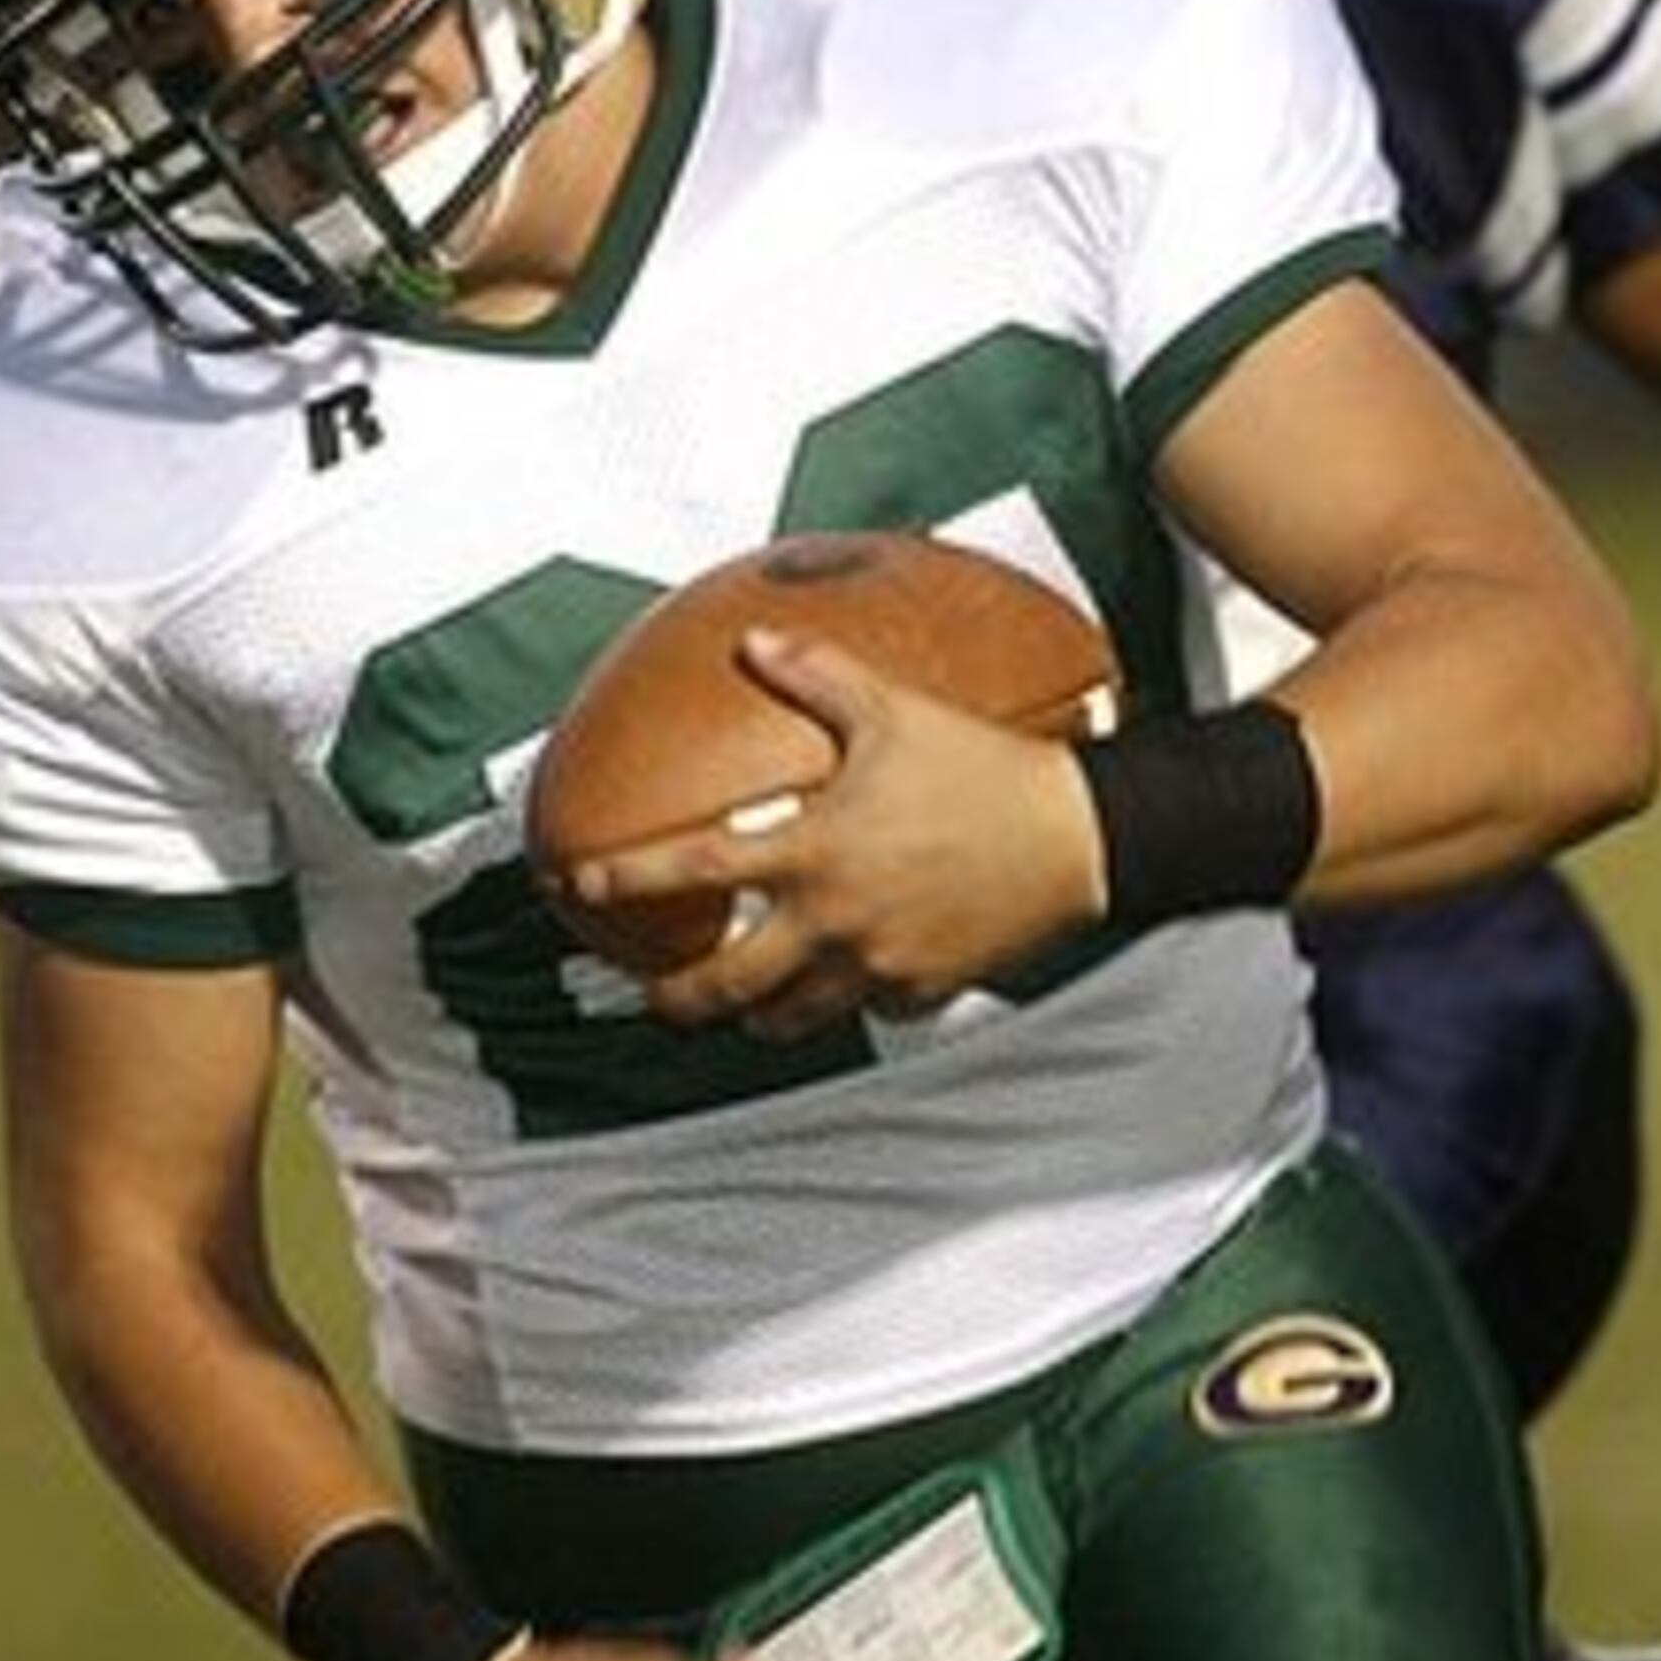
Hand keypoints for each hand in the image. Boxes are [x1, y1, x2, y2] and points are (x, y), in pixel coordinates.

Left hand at [561, 626, 1103, 1041]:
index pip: (698, 869)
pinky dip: (846, 1002)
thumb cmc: (987, 769)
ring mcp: (878, 965)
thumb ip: (815, 677)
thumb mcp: (895, 710)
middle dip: (678, 998)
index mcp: (815, 849)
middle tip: (656, 996)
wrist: (1079, 835)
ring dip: (756, 1014)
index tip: (581, 887)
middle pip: (728, 983)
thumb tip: (753, 642)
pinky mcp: (922, 991)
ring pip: (791, 1018)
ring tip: (743, 1005)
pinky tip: (843, 984)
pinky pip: (867, 1012)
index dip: (630, 879)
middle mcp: (835, 919)